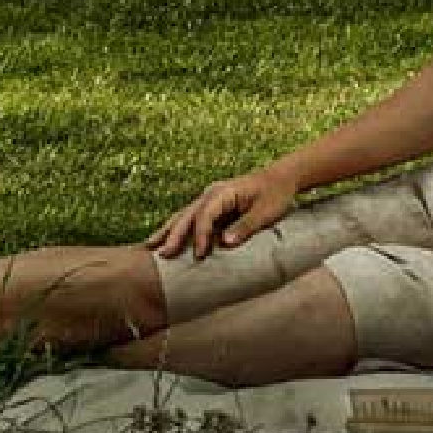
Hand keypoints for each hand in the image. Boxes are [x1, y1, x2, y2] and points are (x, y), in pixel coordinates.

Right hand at [148, 169, 294, 258]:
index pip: (205, 215)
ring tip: (150, 247)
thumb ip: (246, 226)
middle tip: (162, 254)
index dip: (200, 235)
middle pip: (188, 215)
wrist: (282, 178)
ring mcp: (210, 198)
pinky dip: (178, 228)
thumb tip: (224, 243)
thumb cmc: (276, 193)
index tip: (199, 254)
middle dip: (174, 235)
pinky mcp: (212, 206)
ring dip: (169, 231)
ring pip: (184, 215)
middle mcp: (212, 193)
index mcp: (224, 192)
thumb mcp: (266, 211)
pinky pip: (191, 218)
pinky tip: (165, 238)